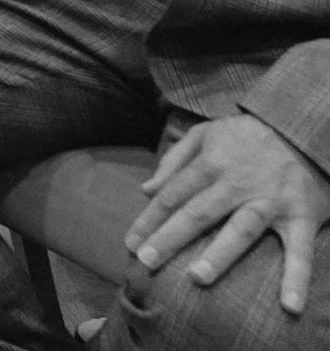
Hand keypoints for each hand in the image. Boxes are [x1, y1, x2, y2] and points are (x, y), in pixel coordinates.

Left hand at [126, 115, 329, 312]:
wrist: (304, 129)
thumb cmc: (247, 135)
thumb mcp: (205, 134)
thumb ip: (174, 161)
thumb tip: (146, 189)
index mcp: (211, 164)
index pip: (173, 195)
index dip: (149, 219)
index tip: (130, 244)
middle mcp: (238, 184)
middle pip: (198, 213)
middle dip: (170, 237)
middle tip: (146, 262)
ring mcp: (270, 201)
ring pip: (241, 230)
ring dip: (220, 254)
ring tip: (197, 278)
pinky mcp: (302, 216)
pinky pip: (300, 250)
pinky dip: (297, 277)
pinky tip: (290, 304)